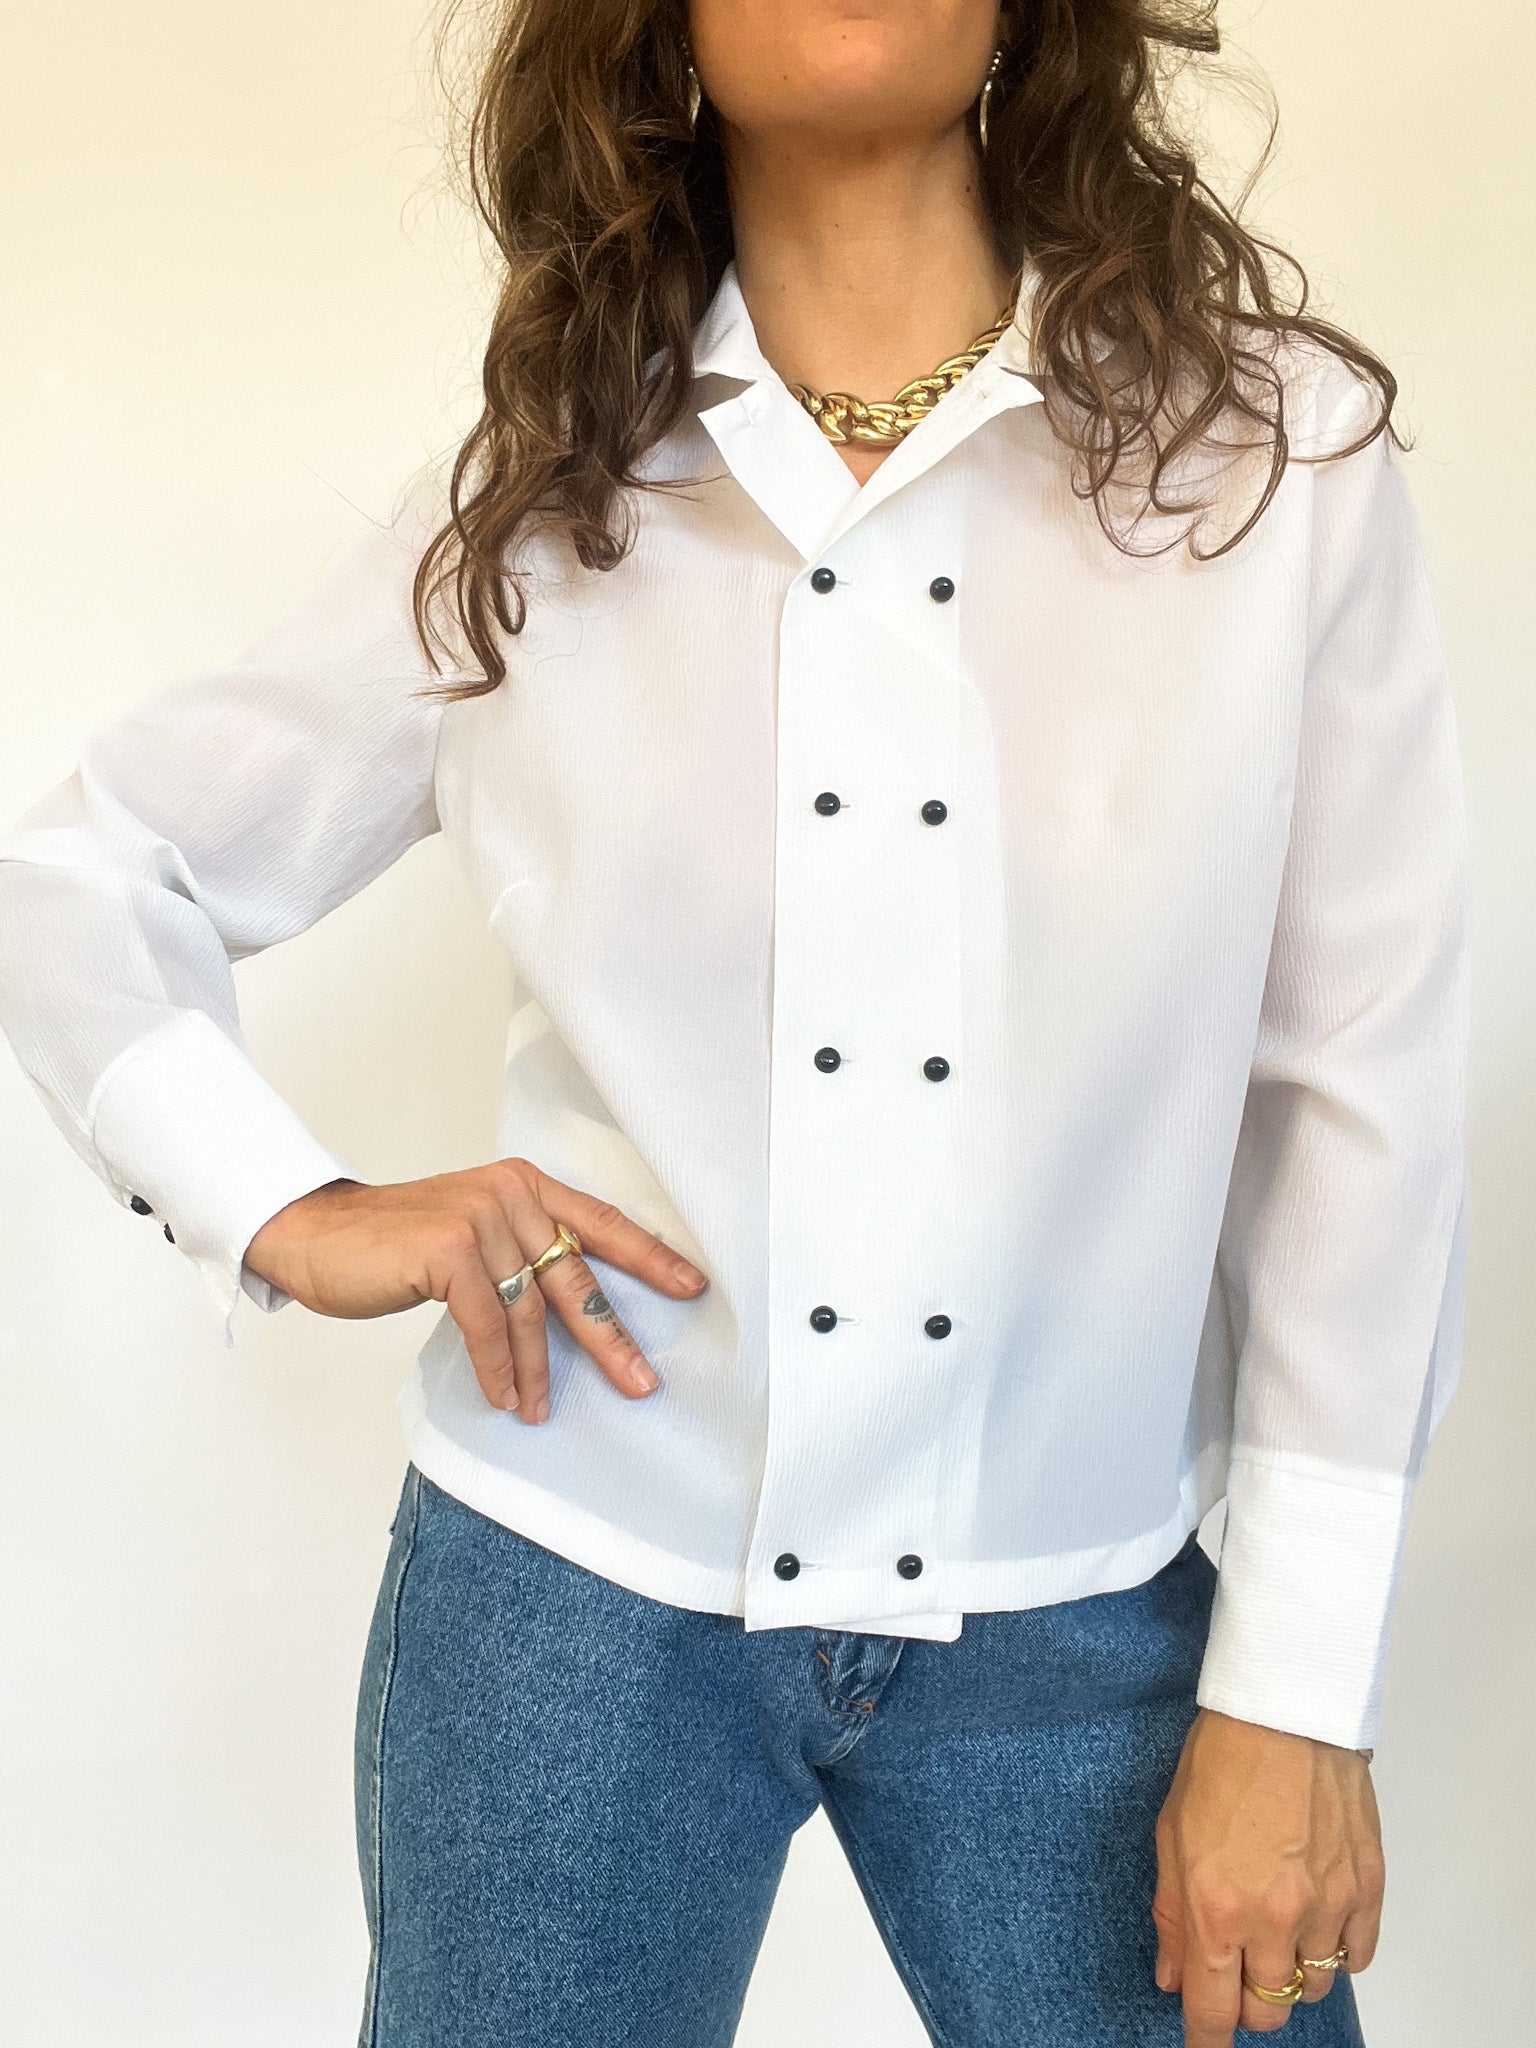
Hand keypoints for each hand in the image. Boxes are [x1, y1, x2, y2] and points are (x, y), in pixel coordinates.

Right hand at [244, 1160, 707, 1422]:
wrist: (315, 1232)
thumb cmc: (393, 1243)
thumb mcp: (470, 1234)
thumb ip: (518, 1254)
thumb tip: (569, 1313)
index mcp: (523, 1185)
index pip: (599, 1221)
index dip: (649, 1256)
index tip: (692, 1288)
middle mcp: (509, 1194)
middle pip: (576, 1274)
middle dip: (609, 1336)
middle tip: (639, 1381)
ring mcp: (480, 1219)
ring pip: (530, 1310)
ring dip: (538, 1370)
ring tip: (539, 1410)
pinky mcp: (449, 1252)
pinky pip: (489, 1324)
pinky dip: (498, 1368)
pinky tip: (504, 1397)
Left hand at [1152, 1708, 1382, 2045]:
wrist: (1286, 1709)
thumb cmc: (1223, 1759)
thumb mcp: (1171, 1834)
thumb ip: (1171, 1915)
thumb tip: (1174, 1977)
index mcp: (1217, 1907)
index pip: (1213, 2010)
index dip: (1205, 2040)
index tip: (1201, 2047)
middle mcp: (1275, 1918)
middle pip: (1268, 2011)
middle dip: (1246, 2004)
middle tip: (1234, 1973)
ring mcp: (1327, 1907)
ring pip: (1312, 1989)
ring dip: (1290, 1977)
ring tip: (1274, 1936)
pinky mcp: (1367, 1888)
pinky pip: (1356, 1957)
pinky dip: (1335, 1955)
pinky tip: (1315, 1924)